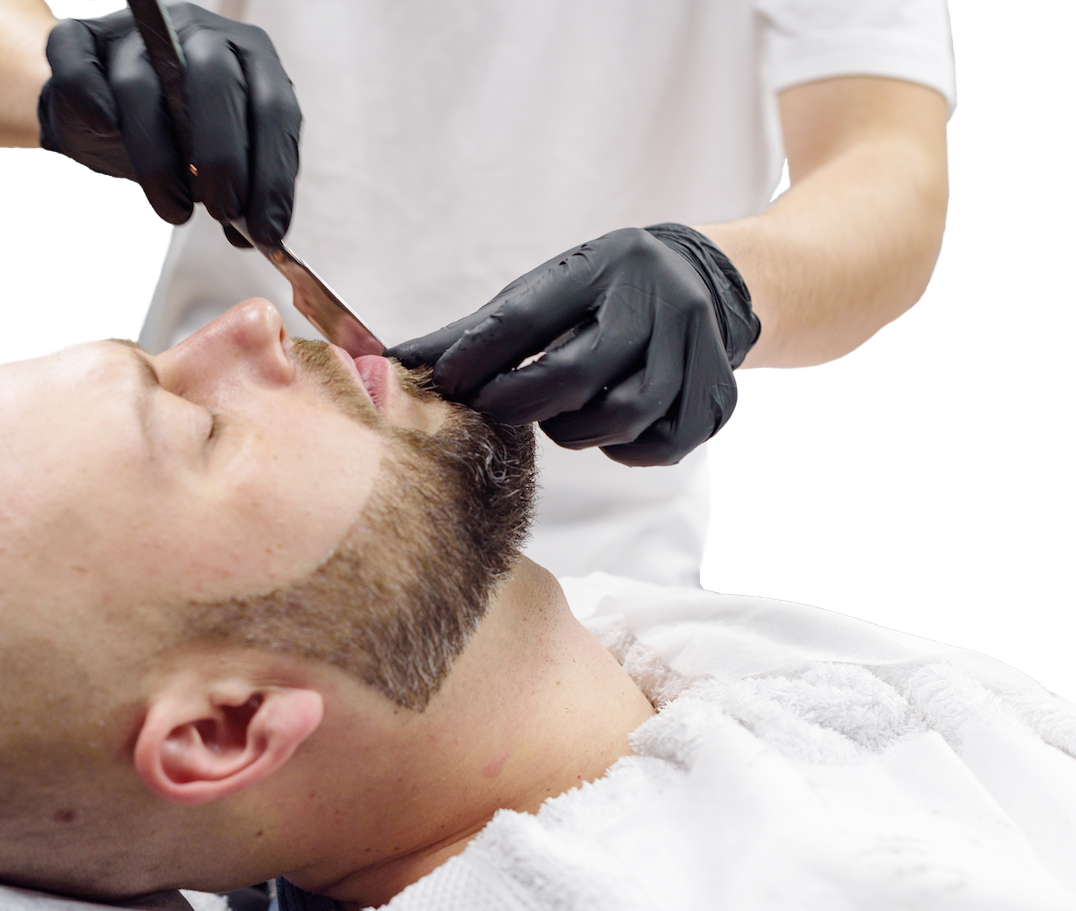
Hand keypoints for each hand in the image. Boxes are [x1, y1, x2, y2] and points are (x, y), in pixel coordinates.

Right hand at [37, 3, 300, 245]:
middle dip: (222, 154)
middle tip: (223, 210)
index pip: (272, 106)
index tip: (266, 231)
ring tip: (175, 211)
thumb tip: (255, 232)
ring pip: (140, 85)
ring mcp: (134, 32)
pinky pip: (78, 61)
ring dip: (158, 159)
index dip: (272, 173)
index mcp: (246, 56)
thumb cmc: (180, 139)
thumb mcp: (223, 160)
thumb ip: (243, 188)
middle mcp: (194, 31)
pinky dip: (89, 97)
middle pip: (213, 77)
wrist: (112, 115)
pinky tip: (105, 130)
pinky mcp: (81, 40)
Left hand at [389, 225, 759, 465]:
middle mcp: (658, 300)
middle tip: (499, 407)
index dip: (477, 357)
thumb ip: (472, 331)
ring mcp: (696, 348)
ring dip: (574, 429)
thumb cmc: (600, 293)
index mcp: (604, 265)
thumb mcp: (543, 292)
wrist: (707, 281)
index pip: (526, 317)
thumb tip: (388, 361)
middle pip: (575, 375)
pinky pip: (658, 445)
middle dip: (523, 402)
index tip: (445, 383)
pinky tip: (607, 428)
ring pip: (620, 416)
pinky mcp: (717, 393)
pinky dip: (622, 448)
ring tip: (559, 415)